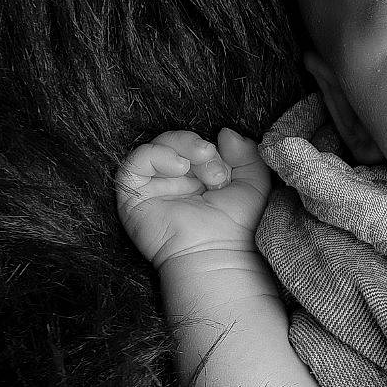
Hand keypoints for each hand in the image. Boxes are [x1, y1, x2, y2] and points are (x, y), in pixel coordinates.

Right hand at [115, 128, 270, 267]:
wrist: (215, 254)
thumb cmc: (236, 226)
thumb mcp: (253, 184)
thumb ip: (247, 155)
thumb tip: (225, 131)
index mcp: (199, 177)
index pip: (197, 145)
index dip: (213, 148)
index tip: (228, 169)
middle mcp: (174, 180)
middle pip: (176, 141)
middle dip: (198, 147)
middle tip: (215, 167)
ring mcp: (153, 187)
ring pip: (157, 146)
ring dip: (182, 148)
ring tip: (201, 165)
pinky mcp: (132, 195)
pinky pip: (135, 161)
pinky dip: (158, 155)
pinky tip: (179, 167)